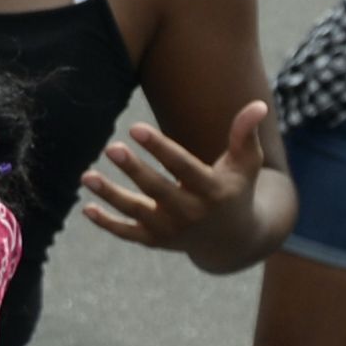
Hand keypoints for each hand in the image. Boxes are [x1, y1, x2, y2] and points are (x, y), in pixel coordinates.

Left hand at [78, 102, 269, 253]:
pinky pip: (127, 233)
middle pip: (156, 189)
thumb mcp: (246, 163)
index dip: (160, 148)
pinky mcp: (156, 241)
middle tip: (111, 148)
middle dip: (133, 169)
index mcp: (212, 190)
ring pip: (135, 212)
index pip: (183, 166)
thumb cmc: (236, 189)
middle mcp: (190, 212)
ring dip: (110, 195)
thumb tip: (258, 104)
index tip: (135, 128)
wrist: (233, 239)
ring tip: (86, 176)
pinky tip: (87, 208)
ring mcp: (171, 229)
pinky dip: (106, 224)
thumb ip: (245, 134)